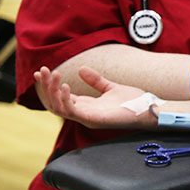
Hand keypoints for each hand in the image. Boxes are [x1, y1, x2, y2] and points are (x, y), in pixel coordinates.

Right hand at [34, 66, 153, 128]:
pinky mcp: (93, 120)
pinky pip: (72, 111)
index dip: (48, 85)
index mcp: (85, 106)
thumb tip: (80, 69)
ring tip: (53, 75)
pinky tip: (64, 86)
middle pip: (55, 101)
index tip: (41, 71)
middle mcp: (83, 113)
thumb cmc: (132, 101)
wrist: (147, 108)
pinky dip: (65, 99)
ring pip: (58, 107)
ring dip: (52, 91)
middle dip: (46, 86)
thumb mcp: (110, 87)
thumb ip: (96, 80)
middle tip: (42, 70)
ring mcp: (87, 118)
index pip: (59, 96)